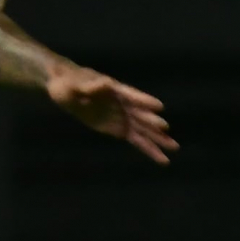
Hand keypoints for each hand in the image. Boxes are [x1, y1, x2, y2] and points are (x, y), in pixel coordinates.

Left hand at [43, 62, 176, 164]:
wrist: (65, 90)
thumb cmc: (68, 84)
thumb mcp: (74, 86)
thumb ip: (90, 87)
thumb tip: (107, 83)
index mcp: (114, 90)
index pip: (132, 95)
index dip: (144, 101)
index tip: (159, 106)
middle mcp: (123, 104)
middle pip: (140, 114)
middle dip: (151, 122)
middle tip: (165, 129)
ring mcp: (122, 117)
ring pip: (142, 130)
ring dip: (157, 139)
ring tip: (174, 147)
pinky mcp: (118, 129)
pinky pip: (136, 139)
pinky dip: (147, 148)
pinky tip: (161, 157)